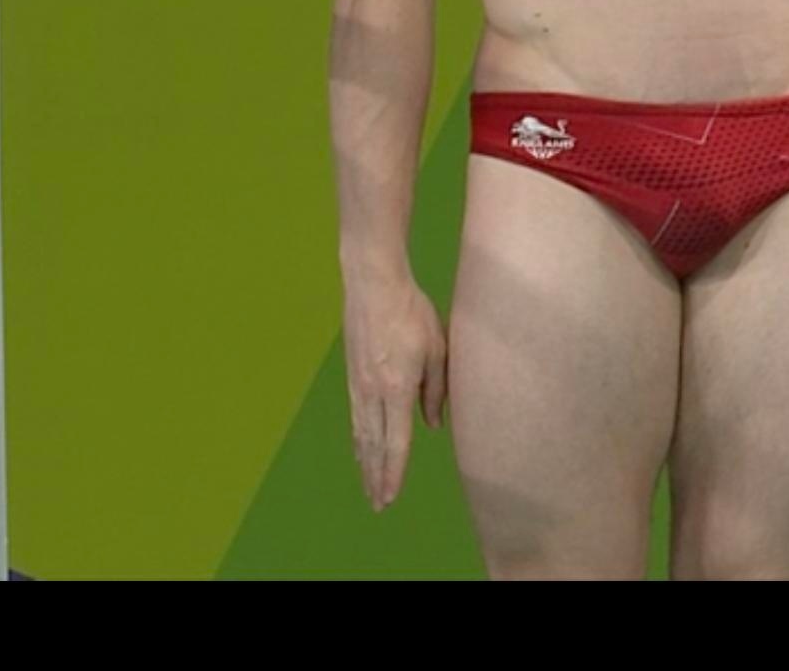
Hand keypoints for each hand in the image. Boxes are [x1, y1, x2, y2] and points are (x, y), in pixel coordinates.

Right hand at [343, 276, 447, 510]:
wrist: (372, 284)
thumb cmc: (411, 311)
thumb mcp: (437, 349)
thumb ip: (436, 390)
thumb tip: (432, 425)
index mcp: (397, 388)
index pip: (396, 442)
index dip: (394, 472)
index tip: (390, 497)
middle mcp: (373, 392)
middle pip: (374, 446)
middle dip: (376, 477)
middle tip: (378, 505)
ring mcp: (358, 384)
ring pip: (361, 434)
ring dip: (364, 463)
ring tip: (368, 486)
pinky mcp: (352, 375)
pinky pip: (355, 416)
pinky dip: (357, 439)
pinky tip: (358, 448)